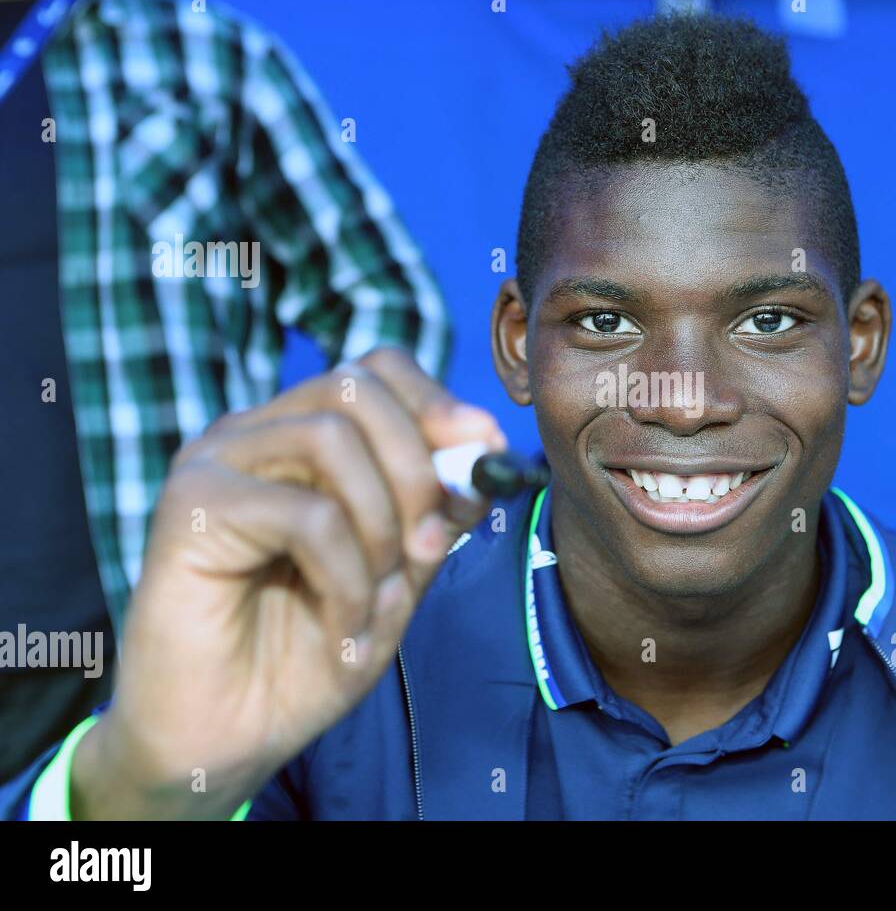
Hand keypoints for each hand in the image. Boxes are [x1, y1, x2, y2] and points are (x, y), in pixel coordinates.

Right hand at [72, 348, 503, 818]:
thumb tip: (480, 454)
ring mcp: (216, 462)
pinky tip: (344, 627)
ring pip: (332, 439)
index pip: (377, 370)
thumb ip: (433, 515)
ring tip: (378, 598)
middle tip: (429, 546)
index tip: (486, 451)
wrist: (221, 743)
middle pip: (357, 388)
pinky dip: (347, 576)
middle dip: (419, 467)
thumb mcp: (395, 580)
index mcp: (300, 439)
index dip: (439, 403)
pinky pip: (306, 513)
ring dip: (382, 526)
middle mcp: (255, 435)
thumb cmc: (304, 658)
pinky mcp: (191, 505)